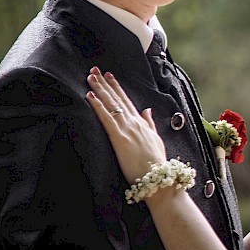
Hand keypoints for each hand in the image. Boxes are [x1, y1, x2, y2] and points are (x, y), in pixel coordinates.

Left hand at [86, 67, 168, 184]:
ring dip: (99, 89)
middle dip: (105, 83)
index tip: (109, 76)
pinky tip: (90, 96)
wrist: (158, 179)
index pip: (126, 101)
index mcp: (141, 123)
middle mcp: (134, 122)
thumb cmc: (156, 163)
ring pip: (111, 104)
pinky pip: (106, 118)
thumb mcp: (155, 140)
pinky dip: (98, 106)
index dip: (117, 87)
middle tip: (94, 70)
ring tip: (90, 77)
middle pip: (117, 98)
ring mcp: (127, 129)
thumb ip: (149, 124)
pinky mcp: (119, 138)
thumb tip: (147, 110)